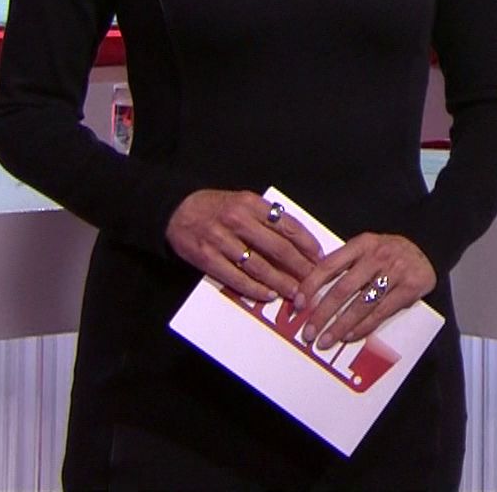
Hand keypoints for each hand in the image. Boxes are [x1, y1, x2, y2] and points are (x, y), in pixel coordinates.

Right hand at [165, 190, 322, 304]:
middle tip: (313, 282)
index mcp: (251, 204)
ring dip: (280, 282)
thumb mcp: (243, 202)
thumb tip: (297, 241)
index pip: (287, 224)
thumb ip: (266, 218)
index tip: (320, 257)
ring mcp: (221, 240)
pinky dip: (254, 288)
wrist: (177, 210)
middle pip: (277, 248)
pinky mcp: (207, 258)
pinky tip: (268, 295)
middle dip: (299, 267)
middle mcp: (238, 220)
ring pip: (259, 266)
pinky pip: (236, 277)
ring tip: (295, 293)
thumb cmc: (216, 208)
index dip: (307, 243)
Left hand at [293, 233, 435, 349]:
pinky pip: (381, 312)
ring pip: (361, 304)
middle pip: (343, 288)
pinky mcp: (409, 288)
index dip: (311, 285)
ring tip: (325, 340)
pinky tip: (349, 336)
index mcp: (362, 244)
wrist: (428, 248)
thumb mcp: (367, 247)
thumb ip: (344, 263)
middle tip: (308, 331)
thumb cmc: (390, 251)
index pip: (329, 265)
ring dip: (340, 325)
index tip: (297, 304)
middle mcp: (377, 256)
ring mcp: (395, 272)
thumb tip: (312, 291)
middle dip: (323, 312)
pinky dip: (363, 326)